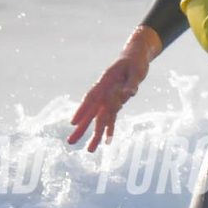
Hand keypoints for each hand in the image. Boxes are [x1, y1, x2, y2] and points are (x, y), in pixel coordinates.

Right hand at [67, 29, 158, 151]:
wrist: (135, 57)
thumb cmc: (134, 62)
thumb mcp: (136, 71)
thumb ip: (131, 83)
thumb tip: (130, 94)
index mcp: (105, 83)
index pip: (91, 99)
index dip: (82, 111)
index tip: (73, 122)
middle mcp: (104, 94)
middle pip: (91, 114)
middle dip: (82, 129)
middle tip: (70, 142)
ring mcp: (109, 99)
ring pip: (100, 120)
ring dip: (95, 135)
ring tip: (89, 150)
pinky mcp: (117, 103)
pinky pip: (112, 119)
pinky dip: (110, 130)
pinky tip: (106, 142)